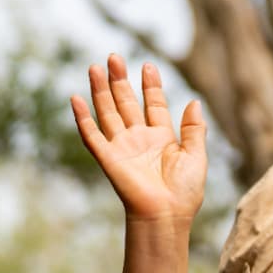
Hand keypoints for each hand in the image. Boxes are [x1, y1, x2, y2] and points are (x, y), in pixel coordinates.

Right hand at [70, 54, 206, 226]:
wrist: (167, 215)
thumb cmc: (185, 192)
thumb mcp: (196, 156)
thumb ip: (194, 129)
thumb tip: (195, 101)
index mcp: (162, 138)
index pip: (154, 105)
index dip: (151, 86)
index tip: (148, 65)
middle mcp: (139, 139)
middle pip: (126, 103)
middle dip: (120, 80)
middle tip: (114, 56)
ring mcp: (122, 147)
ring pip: (107, 112)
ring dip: (100, 90)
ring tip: (95, 67)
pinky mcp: (108, 158)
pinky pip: (91, 135)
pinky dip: (83, 118)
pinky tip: (75, 99)